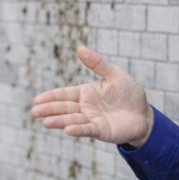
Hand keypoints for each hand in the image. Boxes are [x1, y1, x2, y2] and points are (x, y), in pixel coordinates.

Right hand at [30, 46, 153, 147]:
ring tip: (45, 122)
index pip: (64, 94)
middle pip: (64, 108)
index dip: (50, 97)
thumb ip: (98, 63)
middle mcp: (85, 107)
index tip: (37, 100)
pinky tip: (67, 130)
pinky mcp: (101, 131)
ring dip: (59, 121)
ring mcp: (91, 120)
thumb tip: (80, 48)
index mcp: (85, 93)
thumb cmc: (129, 93)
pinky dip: (77, 130)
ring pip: (72, 120)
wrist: (144, 114)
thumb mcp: (115, 74)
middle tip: (34, 112)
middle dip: (49, 110)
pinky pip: (87, 129)